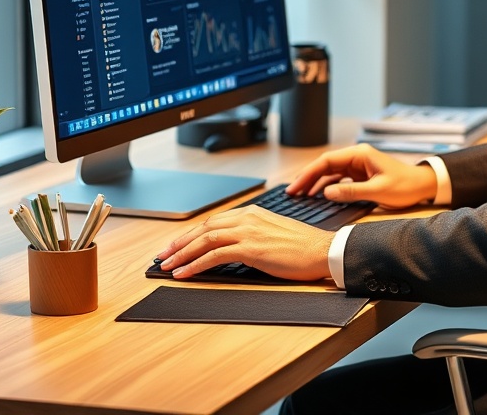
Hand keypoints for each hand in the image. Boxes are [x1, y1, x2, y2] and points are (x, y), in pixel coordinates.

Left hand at [156, 206, 334, 280]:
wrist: (323, 250)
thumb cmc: (303, 247)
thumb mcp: (274, 233)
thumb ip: (253, 234)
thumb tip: (233, 248)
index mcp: (253, 212)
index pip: (214, 222)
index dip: (192, 234)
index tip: (177, 245)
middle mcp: (248, 218)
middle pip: (204, 228)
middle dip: (180, 243)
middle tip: (162, 256)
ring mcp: (249, 232)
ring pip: (205, 240)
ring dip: (182, 254)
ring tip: (167, 266)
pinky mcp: (251, 248)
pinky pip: (214, 255)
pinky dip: (195, 264)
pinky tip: (185, 273)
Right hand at [286, 143, 437, 208]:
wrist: (423, 186)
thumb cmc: (405, 186)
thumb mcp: (378, 191)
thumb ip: (351, 192)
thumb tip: (326, 192)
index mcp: (360, 154)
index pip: (327, 161)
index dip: (309, 173)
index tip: (296, 186)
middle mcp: (356, 157)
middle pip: (325, 165)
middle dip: (308, 178)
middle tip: (292, 192)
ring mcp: (358, 166)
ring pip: (330, 172)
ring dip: (316, 183)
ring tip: (301, 195)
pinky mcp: (361, 175)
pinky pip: (339, 179)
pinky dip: (327, 187)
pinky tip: (318, 195)